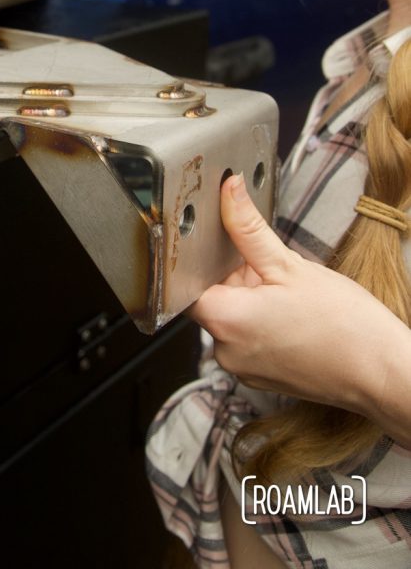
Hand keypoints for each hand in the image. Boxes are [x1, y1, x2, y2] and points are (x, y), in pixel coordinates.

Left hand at [188, 175, 410, 442]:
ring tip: (287, 294)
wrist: (382, 373)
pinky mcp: (261, 376)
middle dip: (235, 277)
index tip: (219, 243)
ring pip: (232, 317)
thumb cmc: (345, 326)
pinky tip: (292, 314)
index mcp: (225, 321)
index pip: (186, 282)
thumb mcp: (290, 265)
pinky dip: (262, 321)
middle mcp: (226, 351)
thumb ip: (248, 228)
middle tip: (268, 268)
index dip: (202, 259)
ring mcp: (244, 368)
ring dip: (250, 298)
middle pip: (211, 298)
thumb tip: (228, 192)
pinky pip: (248, 338)